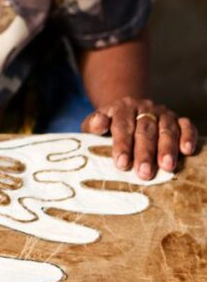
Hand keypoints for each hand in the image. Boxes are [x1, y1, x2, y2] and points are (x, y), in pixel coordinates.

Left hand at [81, 98, 197, 179]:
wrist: (127, 110)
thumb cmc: (109, 125)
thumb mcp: (94, 123)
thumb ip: (93, 125)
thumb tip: (98, 124)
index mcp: (121, 109)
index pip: (122, 126)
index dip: (122, 145)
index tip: (122, 164)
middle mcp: (143, 109)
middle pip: (145, 130)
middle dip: (145, 152)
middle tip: (144, 172)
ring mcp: (162, 113)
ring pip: (166, 129)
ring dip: (167, 147)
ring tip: (167, 166)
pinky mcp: (177, 119)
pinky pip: (186, 125)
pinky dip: (188, 136)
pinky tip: (187, 150)